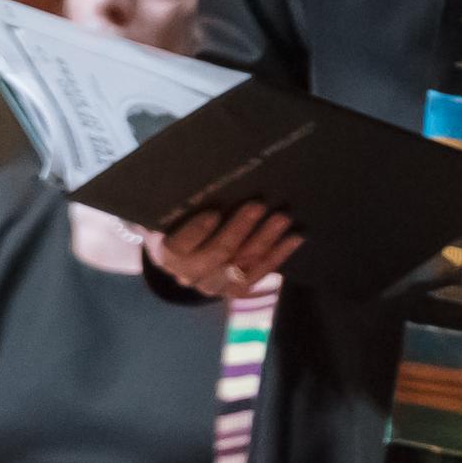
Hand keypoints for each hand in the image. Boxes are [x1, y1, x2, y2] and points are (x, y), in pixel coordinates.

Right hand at [150, 201, 299, 298]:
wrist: (183, 250)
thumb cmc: (179, 221)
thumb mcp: (173, 211)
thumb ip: (183, 201)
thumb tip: (201, 172)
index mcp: (166, 254)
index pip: (177, 247)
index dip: (196, 232)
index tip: (213, 212)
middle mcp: (187, 274)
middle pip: (215, 255)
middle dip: (239, 229)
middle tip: (259, 205)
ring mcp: (212, 285)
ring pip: (240, 267)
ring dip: (265, 241)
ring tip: (282, 218)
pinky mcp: (234, 290)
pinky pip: (258, 275)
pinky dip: (278, 255)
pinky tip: (295, 237)